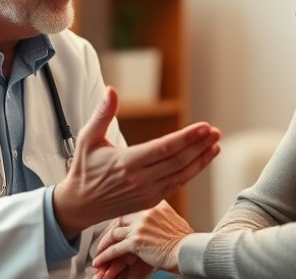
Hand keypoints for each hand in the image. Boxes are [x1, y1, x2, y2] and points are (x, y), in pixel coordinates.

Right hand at [53, 87, 220, 237]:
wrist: (80, 205)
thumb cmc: (84, 169)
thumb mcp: (87, 138)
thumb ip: (102, 114)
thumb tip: (111, 90)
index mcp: (127, 162)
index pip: (164, 148)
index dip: (187, 138)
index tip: (204, 127)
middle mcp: (140, 180)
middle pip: (178, 161)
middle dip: (200, 146)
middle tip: (215, 131)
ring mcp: (147, 193)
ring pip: (181, 175)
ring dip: (201, 159)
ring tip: (216, 144)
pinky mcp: (151, 201)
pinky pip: (177, 184)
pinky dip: (192, 172)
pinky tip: (203, 159)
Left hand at [92, 201, 193, 275]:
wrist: (189, 251)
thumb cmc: (184, 239)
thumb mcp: (173, 217)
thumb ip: (159, 214)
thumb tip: (153, 217)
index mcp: (155, 203)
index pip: (130, 207)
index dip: (121, 217)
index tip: (115, 224)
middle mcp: (145, 211)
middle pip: (119, 218)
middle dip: (110, 230)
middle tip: (104, 239)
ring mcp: (140, 226)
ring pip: (114, 233)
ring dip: (104, 244)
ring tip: (99, 251)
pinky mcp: (136, 241)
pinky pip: (115, 248)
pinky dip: (105, 255)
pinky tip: (99, 261)